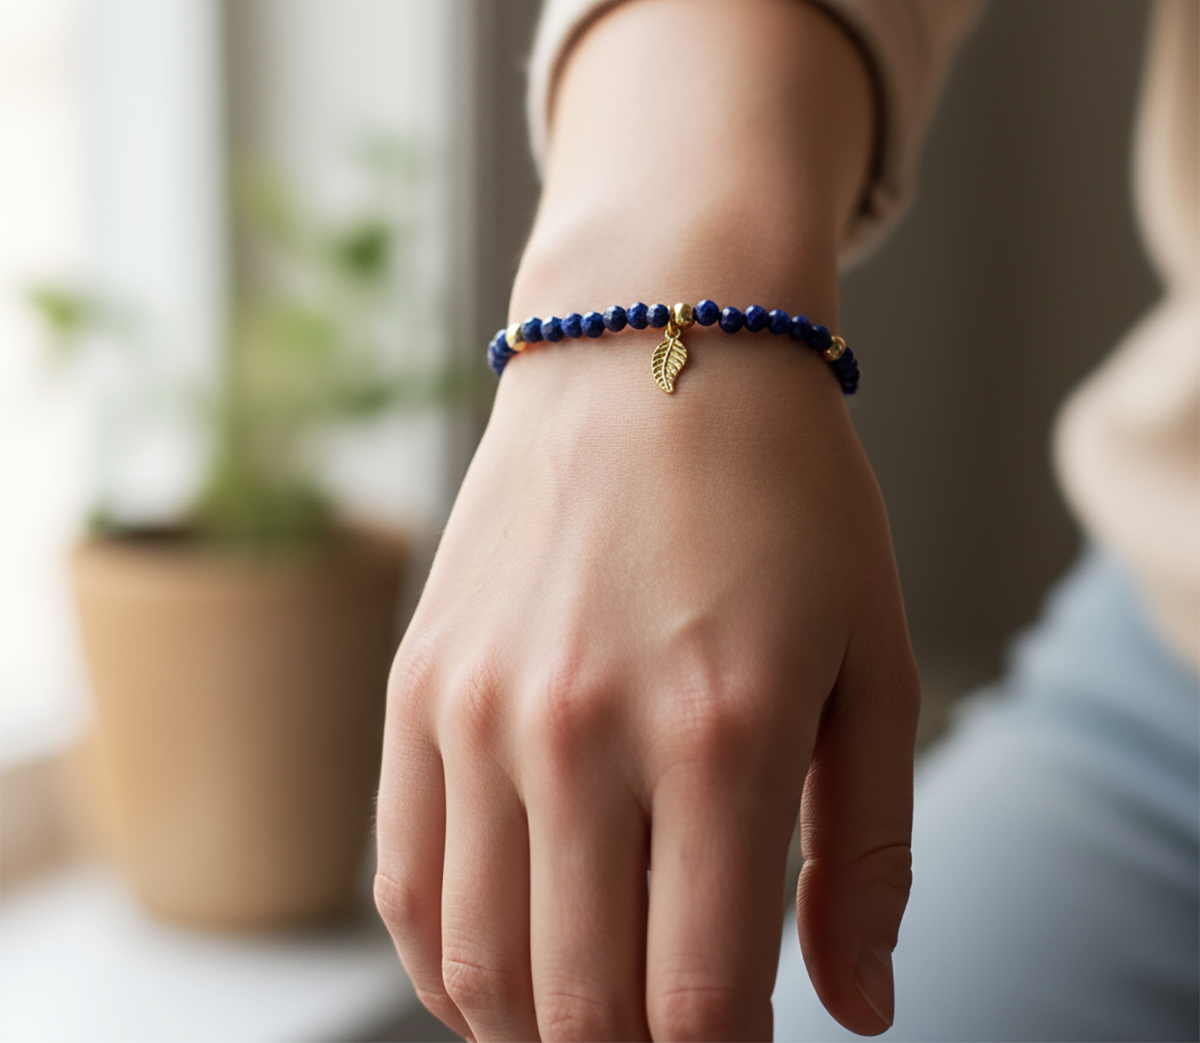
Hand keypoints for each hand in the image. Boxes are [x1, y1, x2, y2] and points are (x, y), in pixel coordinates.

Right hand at [376, 0, 918, 1039]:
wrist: (649, 350)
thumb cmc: (785, 495)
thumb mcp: (873, 658)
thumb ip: (867, 852)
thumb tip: (860, 1010)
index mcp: (719, 733)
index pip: (703, 1004)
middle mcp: (580, 731)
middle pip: (581, 1012)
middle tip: (676, 1033)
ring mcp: (479, 709)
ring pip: (479, 969)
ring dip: (538, 1031)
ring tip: (594, 1017)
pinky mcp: (418, 684)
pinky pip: (404, 878)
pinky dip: (448, 962)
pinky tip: (499, 969)